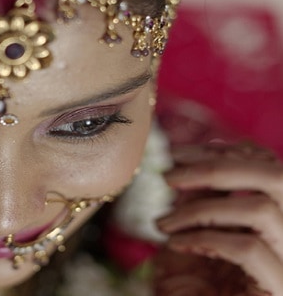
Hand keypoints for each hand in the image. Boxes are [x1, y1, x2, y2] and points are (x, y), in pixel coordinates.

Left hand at [155, 143, 282, 295]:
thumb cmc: (191, 289)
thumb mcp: (193, 239)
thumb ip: (200, 204)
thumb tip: (190, 164)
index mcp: (279, 222)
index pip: (271, 168)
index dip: (228, 152)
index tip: (180, 154)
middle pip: (278, 177)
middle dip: (218, 166)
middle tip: (170, 174)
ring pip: (263, 210)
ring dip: (202, 208)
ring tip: (163, 222)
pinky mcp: (279, 291)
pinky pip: (247, 248)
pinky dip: (205, 238)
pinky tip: (176, 243)